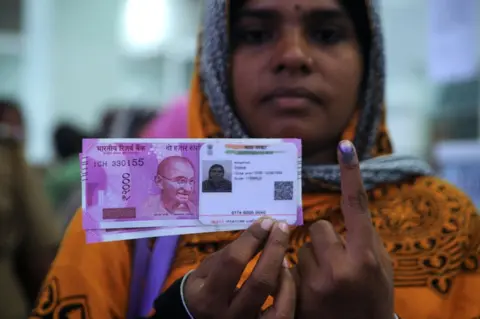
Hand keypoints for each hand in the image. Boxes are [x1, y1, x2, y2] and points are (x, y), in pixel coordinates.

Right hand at [184, 218, 295, 318]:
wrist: (200, 318)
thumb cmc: (204, 288)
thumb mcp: (208, 268)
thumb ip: (233, 252)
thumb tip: (263, 229)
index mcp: (207, 297)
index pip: (233, 263)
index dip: (252, 239)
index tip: (265, 222)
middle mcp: (228, 316)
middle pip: (260, 282)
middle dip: (274, 249)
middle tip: (281, 227)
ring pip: (277, 304)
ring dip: (284, 272)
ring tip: (284, 251)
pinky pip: (284, 314)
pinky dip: (289, 291)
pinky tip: (286, 272)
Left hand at [295, 140, 393, 318]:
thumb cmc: (374, 297)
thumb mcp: (381, 268)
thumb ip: (364, 239)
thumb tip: (344, 210)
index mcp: (367, 256)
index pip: (356, 207)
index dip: (351, 174)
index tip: (344, 145)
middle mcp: (342, 267)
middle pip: (319, 227)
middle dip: (325, 240)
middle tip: (336, 261)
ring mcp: (317, 282)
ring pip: (302, 247)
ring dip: (310, 259)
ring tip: (324, 282)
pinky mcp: (297, 295)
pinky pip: (290, 266)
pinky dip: (298, 275)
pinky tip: (311, 292)